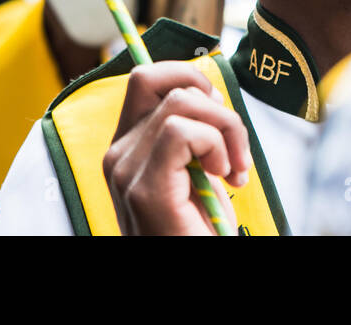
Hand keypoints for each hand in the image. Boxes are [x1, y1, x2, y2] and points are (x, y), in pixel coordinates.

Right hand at [103, 62, 250, 234]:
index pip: (146, 78)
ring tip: (233, 169)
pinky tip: (224, 176)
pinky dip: (215, 145)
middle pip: (162, 82)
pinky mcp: (145, 188)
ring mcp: (125, 171)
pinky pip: (182, 132)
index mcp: (126, 146)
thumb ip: (193, 132)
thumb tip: (211, 91)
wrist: (190, 274)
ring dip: (225, 129)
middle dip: (212, 101)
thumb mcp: (195, 170)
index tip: (219, 111)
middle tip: (233, 144)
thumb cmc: (198, 231)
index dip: (187, 76)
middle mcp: (117, 154)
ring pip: (180, 102)